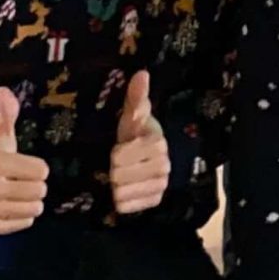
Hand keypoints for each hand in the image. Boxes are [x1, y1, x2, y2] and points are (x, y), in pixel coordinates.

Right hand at [0, 89, 48, 234]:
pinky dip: (21, 217)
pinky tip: (8, 207)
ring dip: (29, 201)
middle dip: (34, 185)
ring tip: (14, 193)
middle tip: (18, 180)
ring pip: (36, 209)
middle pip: (41, 191)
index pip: (42, 171)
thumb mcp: (0, 135)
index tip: (20, 164)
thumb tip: (3, 90)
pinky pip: (26, 223)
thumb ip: (7, 112)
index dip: (36, 167)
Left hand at [107, 69, 169, 215]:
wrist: (146, 157)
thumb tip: (142, 73)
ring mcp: (161, 185)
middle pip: (118, 175)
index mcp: (157, 143)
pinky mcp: (155, 201)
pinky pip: (126, 206)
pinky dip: (121, 200)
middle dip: (114, 170)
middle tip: (122, 163)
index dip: (115, 152)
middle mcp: (163, 165)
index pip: (119, 157)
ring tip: (123, 176)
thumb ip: (136, 96)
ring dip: (116, 185)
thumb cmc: (134, 133)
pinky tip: (126, 190)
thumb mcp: (132, 114)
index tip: (121, 147)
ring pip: (121, 192)